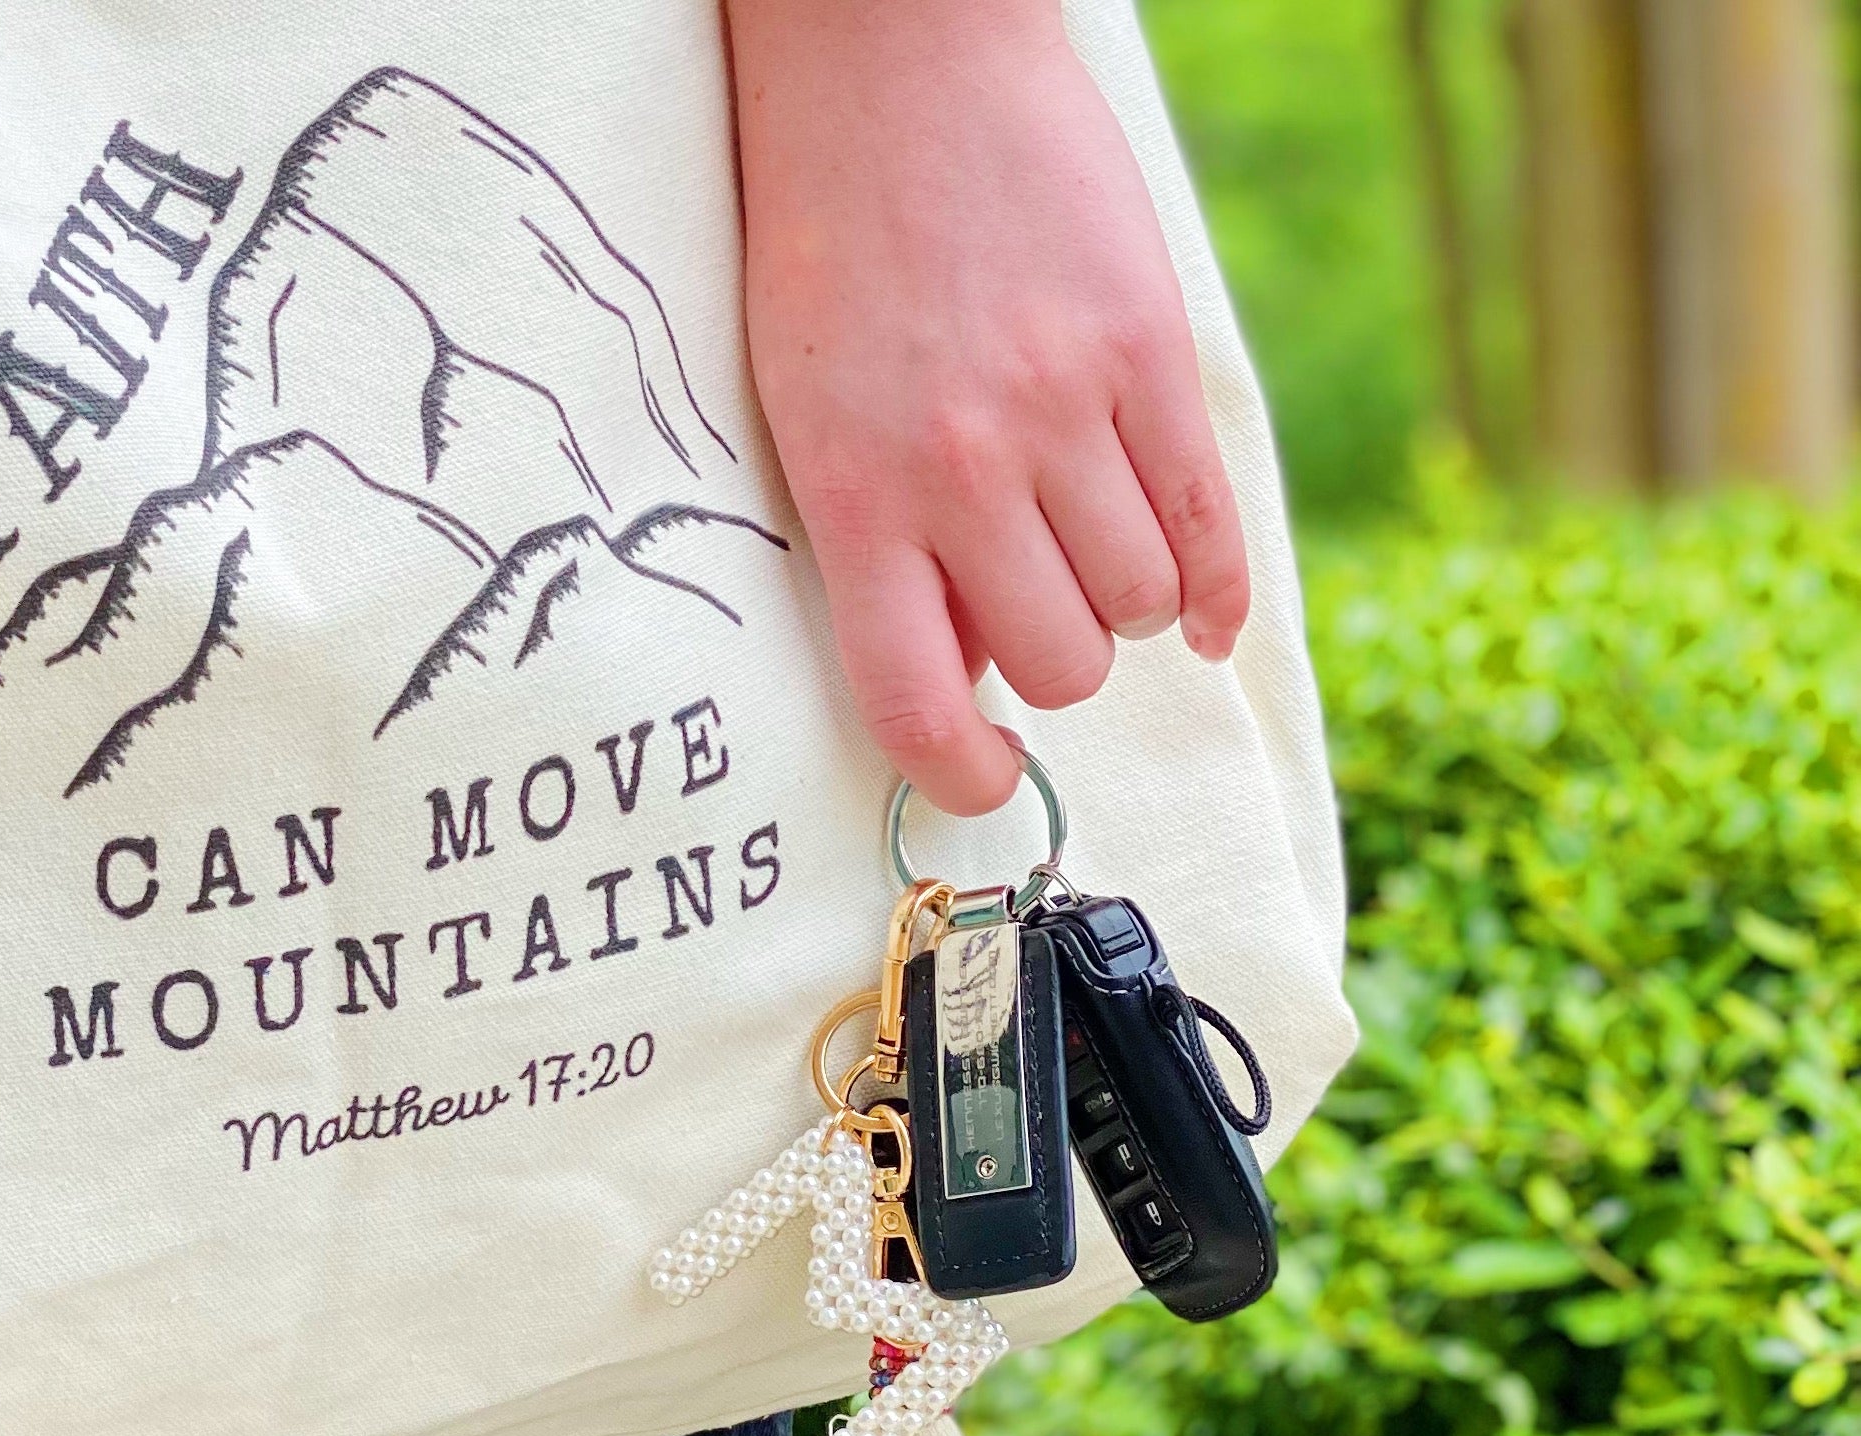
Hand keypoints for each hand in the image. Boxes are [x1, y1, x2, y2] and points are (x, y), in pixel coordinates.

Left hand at [727, 0, 1248, 815]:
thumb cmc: (830, 249)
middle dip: (1054, 662)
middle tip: (1032, 606)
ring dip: (1123, 608)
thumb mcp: (811, 415)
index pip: (915, 705)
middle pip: (1061, 664)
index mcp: (858, 497)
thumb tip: (976, 678)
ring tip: (1087, 550)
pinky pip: (1209, 526)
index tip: (986, 774)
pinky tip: (1198, 618)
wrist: (891, 57)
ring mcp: (1065, 409)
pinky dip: (1213, 594)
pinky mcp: (1147, 350)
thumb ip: (886, 552)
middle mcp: (963, 469)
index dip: (961, 775)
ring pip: (1140, 606)